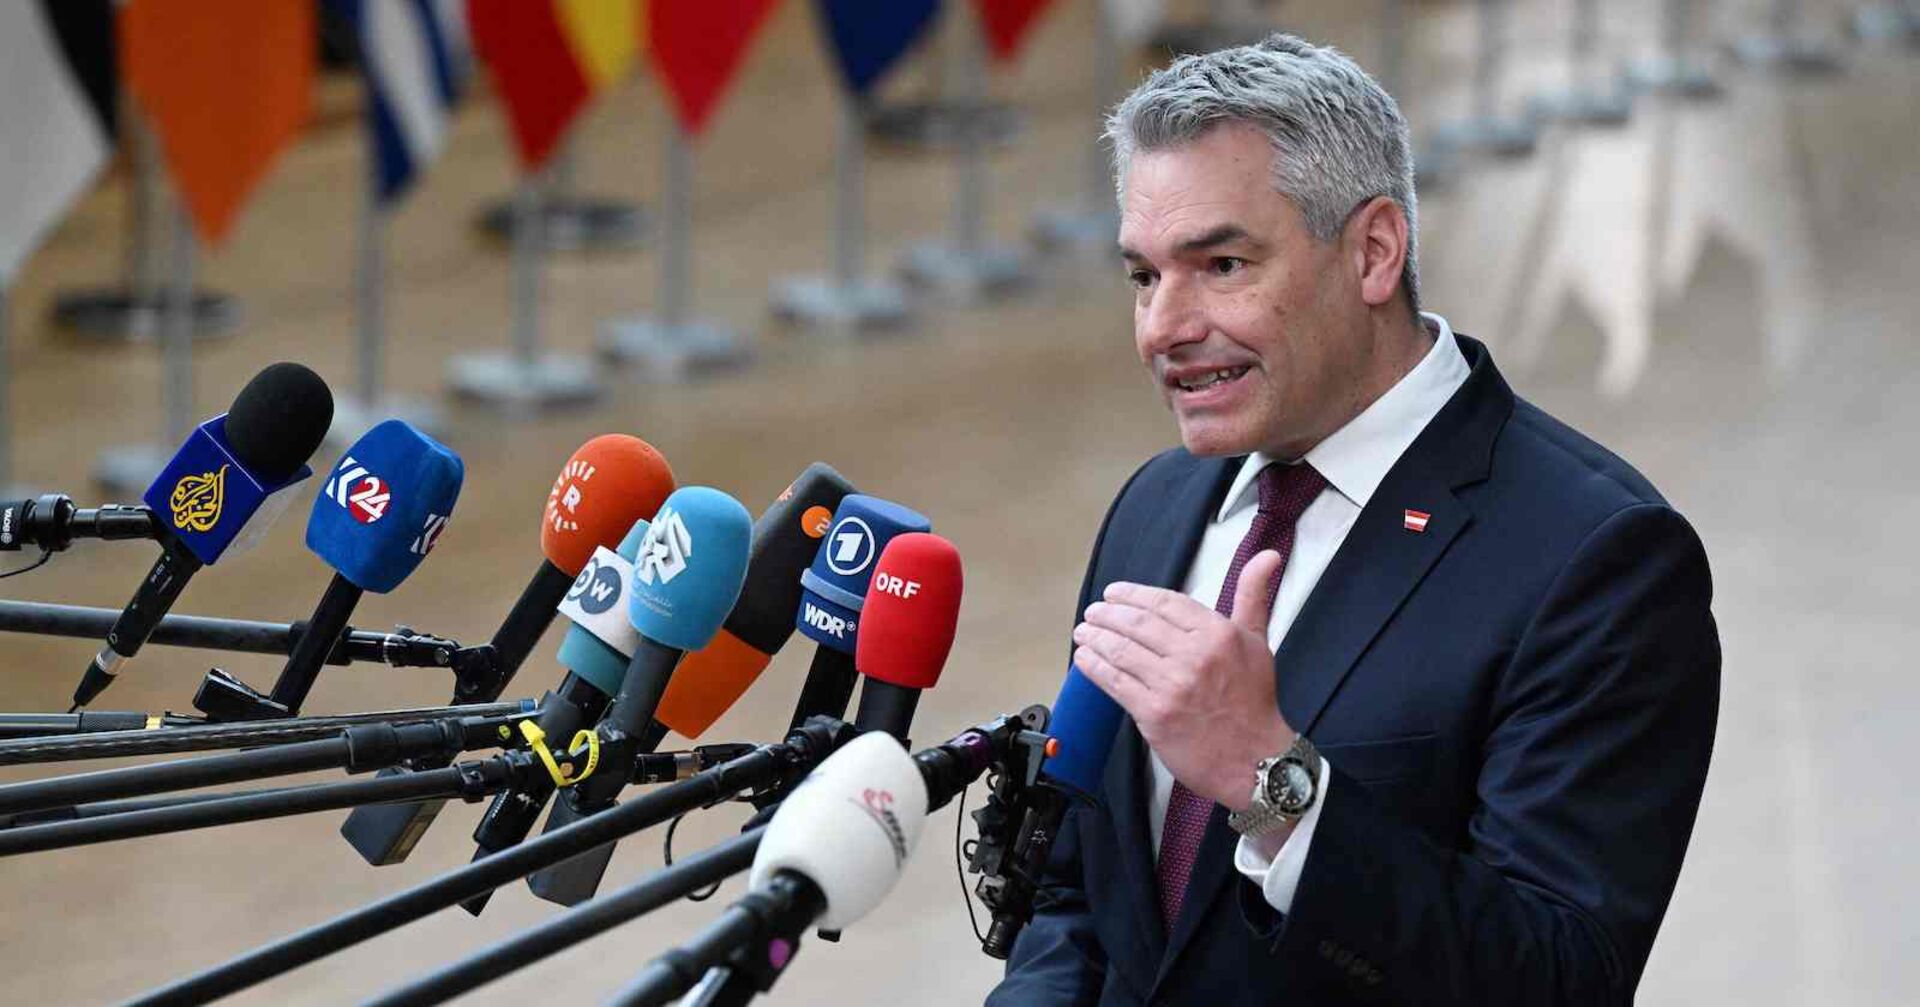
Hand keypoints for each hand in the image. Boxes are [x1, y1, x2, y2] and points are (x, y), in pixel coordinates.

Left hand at [1071, 550, 1295, 809]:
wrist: (1255, 759)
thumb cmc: (1254, 701)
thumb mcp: (1258, 641)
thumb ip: (1253, 596)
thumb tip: (1267, 555)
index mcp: (1218, 633)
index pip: (1165, 603)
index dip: (1133, 595)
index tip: (1115, 593)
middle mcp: (1194, 655)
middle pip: (1138, 624)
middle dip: (1108, 614)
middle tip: (1094, 612)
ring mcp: (1172, 685)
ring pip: (1122, 651)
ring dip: (1096, 637)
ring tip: (1083, 630)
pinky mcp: (1154, 714)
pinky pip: (1115, 682)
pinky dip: (1094, 666)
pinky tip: (1084, 657)